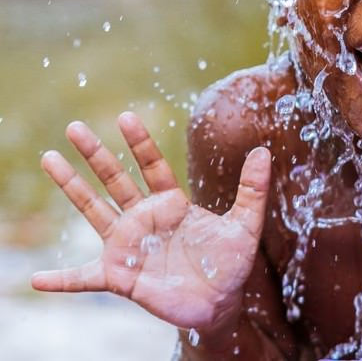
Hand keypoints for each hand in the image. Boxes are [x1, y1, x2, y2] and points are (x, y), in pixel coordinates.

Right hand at [31, 112, 270, 332]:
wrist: (220, 304)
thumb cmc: (230, 262)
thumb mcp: (246, 224)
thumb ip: (253, 189)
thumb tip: (264, 150)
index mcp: (171, 202)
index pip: (152, 164)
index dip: (139, 142)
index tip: (125, 116)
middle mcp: (144, 217)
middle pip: (115, 178)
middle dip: (95, 153)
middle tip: (74, 126)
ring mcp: (128, 245)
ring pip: (94, 211)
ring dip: (72, 187)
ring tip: (49, 159)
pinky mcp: (120, 277)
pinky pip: (84, 279)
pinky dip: (62, 280)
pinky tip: (36, 279)